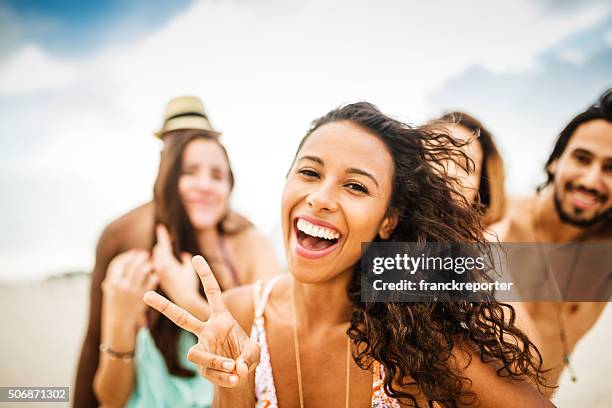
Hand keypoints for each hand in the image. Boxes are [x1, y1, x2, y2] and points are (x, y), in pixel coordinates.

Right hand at [101, 249, 158, 325]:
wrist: (119, 320)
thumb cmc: (115, 301)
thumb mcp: (109, 288)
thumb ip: (114, 274)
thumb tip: (125, 258)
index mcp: (112, 282)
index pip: (119, 263)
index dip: (128, 256)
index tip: (135, 252)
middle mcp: (122, 286)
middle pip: (132, 265)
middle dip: (140, 257)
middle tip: (146, 254)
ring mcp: (133, 291)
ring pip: (143, 271)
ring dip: (148, 264)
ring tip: (151, 263)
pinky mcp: (143, 297)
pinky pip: (152, 281)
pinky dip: (154, 275)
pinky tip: (155, 274)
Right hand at [144, 255, 259, 387]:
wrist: (240, 374)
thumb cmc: (246, 356)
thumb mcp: (255, 352)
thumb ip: (249, 356)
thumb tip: (234, 367)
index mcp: (221, 318)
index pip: (212, 292)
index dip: (205, 275)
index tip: (195, 257)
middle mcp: (207, 330)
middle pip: (182, 317)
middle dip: (164, 307)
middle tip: (146, 295)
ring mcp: (202, 348)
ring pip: (194, 353)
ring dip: (214, 361)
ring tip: (233, 368)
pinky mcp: (201, 366)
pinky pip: (206, 370)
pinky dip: (221, 376)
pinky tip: (233, 378)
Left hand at [152, 224, 198, 305]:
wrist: (184, 300)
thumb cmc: (189, 284)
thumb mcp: (189, 269)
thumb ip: (186, 260)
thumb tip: (184, 255)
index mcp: (167, 262)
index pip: (164, 245)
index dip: (163, 235)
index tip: (160, 226)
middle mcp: (160, 267)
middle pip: (158, 250)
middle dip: (161, 244)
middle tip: (163, 237)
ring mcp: (158, 273)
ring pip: (156, 259)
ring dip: (160, 253)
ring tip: (163, 249)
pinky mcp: (159, 279)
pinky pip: (157, 266)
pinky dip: (160, 262)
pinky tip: (163, 263)